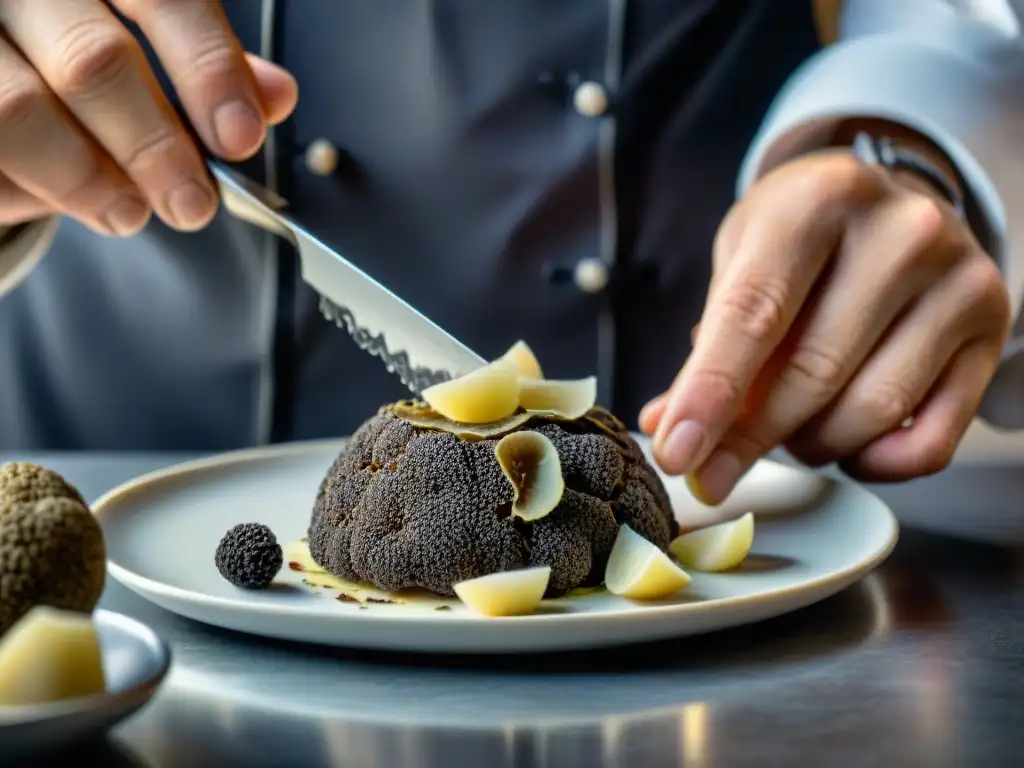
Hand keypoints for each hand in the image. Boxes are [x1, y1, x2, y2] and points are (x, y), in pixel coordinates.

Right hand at [0, 0, 297, 234]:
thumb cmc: (68, 37)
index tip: (240, 138)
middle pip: (92, 63)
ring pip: (18, 110)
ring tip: (127, 212)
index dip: (208, 70)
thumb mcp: (142, 30)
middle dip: (154, 149)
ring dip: (86, 179)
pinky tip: (66, 198)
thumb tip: (275, 96)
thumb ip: (202, 61)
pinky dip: (32, 190)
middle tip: (192, 204)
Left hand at [640, 150, 1010, 503]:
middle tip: (712, 470)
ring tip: (789, 428)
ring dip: (812, 444)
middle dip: (750, 438)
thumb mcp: (743, 260)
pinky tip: (846, 444)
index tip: (676, 454)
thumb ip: (709, 346)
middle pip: (812, 374)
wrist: (893, 203)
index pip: (754, 315)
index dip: (710, 394)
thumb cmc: (804, 237)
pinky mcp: (991, 327)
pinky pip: (931, 440)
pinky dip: (875, 463)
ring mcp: (958, 278)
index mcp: (818, 199)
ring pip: (872, 412)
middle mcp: (901, 232)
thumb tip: (669, 428)